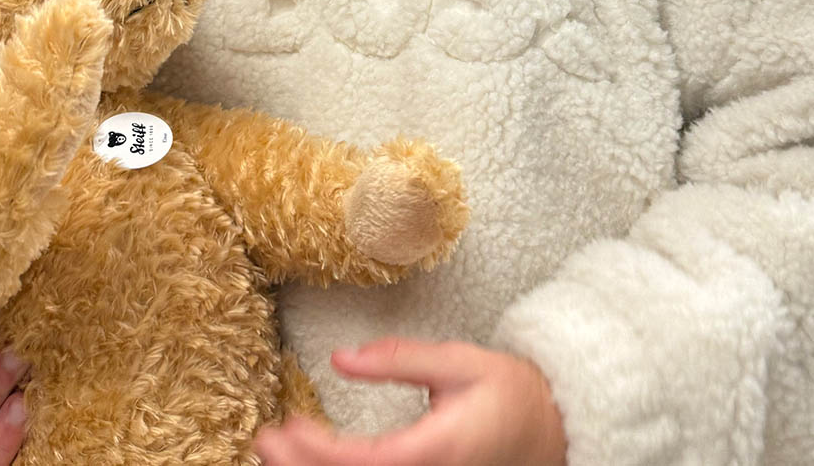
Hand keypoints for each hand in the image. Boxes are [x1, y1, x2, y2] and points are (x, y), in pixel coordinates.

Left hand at [254, 338, 566, 465]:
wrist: (550, 428)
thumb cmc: (509, 393)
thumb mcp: (458, 361)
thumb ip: (399, 359)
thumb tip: (342, 358)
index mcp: (433, 452)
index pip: (359, 463)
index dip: (313, 451)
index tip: (282, 427)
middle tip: (263, 440)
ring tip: (279, 451)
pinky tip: (317, 461)